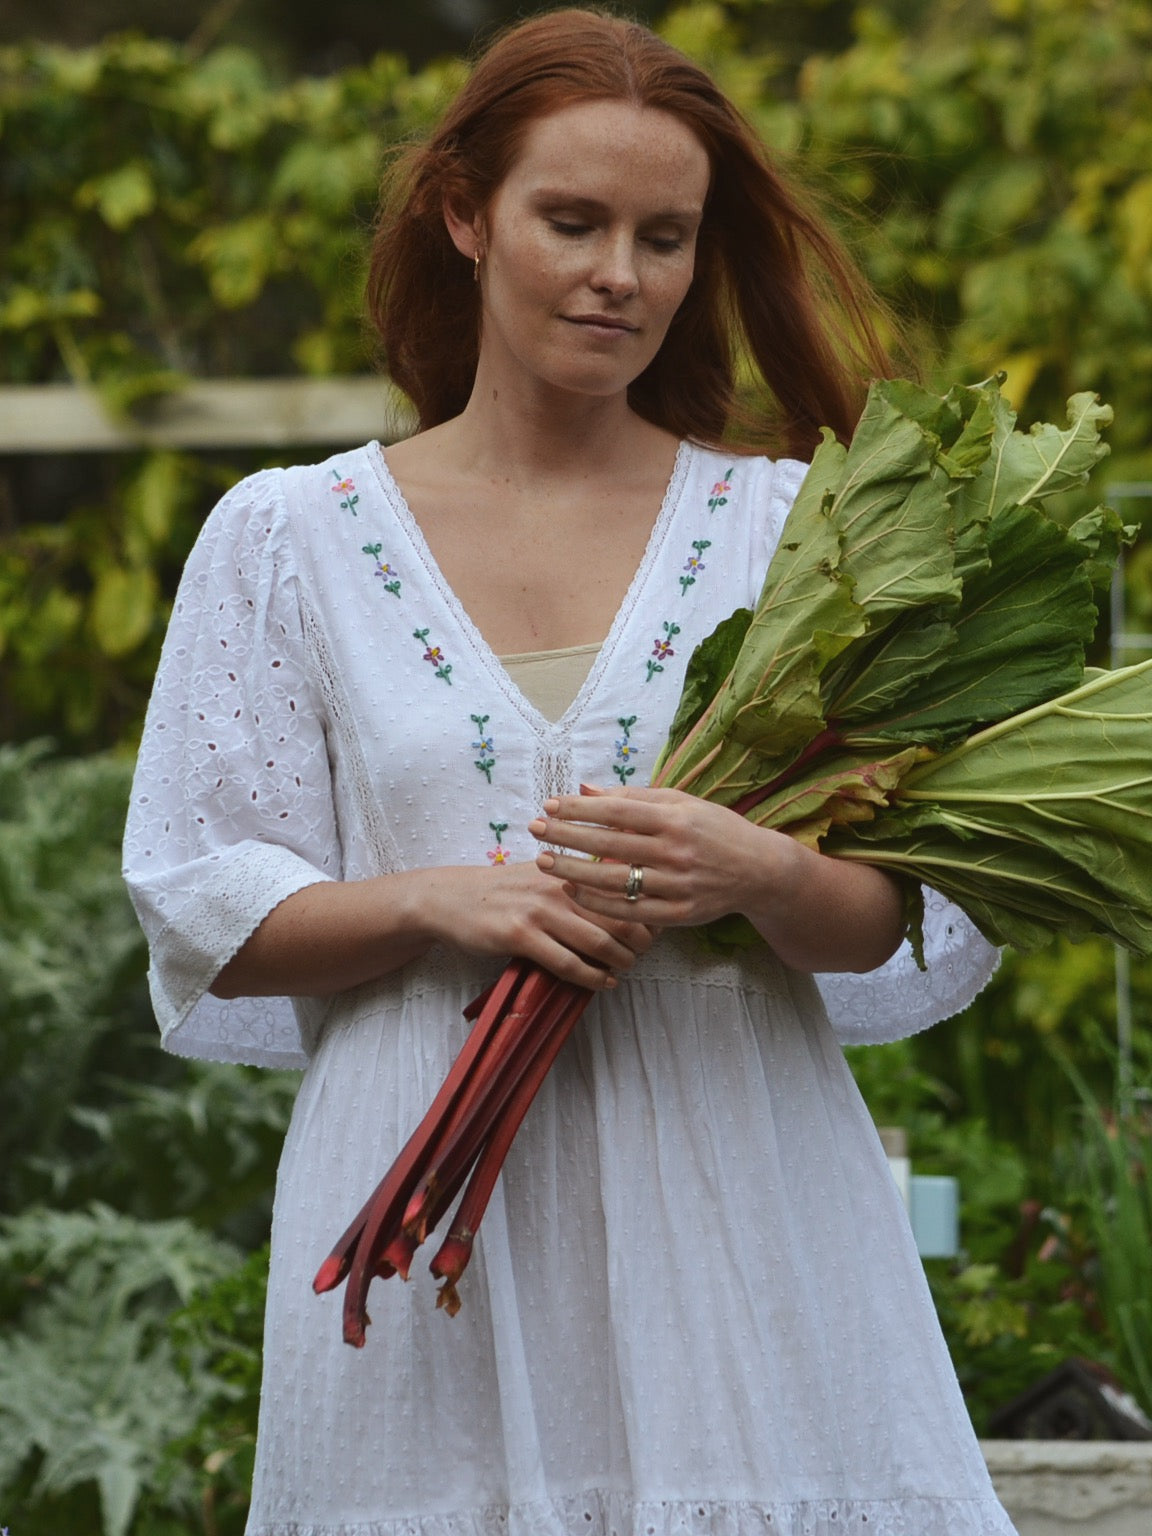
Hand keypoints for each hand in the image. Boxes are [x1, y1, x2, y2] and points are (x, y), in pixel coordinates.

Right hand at [415, 858, 652, 990]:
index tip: (657, 927)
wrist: (452, 899)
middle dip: (641, 940)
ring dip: (620, 961)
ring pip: (599, 941)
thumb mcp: (543, 872)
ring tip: (625, 969)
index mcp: (568, 866)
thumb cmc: (503, 889)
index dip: (647, 910)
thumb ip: (580, 878)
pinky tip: (602, 983)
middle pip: (620, 915)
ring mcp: (540, 910)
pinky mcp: (521, 935)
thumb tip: (625, 895)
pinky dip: (592, 978)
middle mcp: (559, 884)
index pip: (622, 886)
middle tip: (644, 954)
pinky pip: (568, 963)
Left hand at [528, 783, 906, 971]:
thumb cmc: (714, 829)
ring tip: (544, 861)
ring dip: (573, 871)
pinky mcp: (678, 914)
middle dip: (566, 836)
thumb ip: (632, 797)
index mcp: (675, 818)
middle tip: (534, 829)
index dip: (579, 809)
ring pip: (614, 881)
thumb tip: (585, 789)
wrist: (760, 870)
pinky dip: (598, 902)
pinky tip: (573, 890)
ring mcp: (677, 886)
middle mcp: (676, 852)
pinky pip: (629, 911)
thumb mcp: (681, 803)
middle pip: (609, 844)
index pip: (616, 812)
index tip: (550, 805)